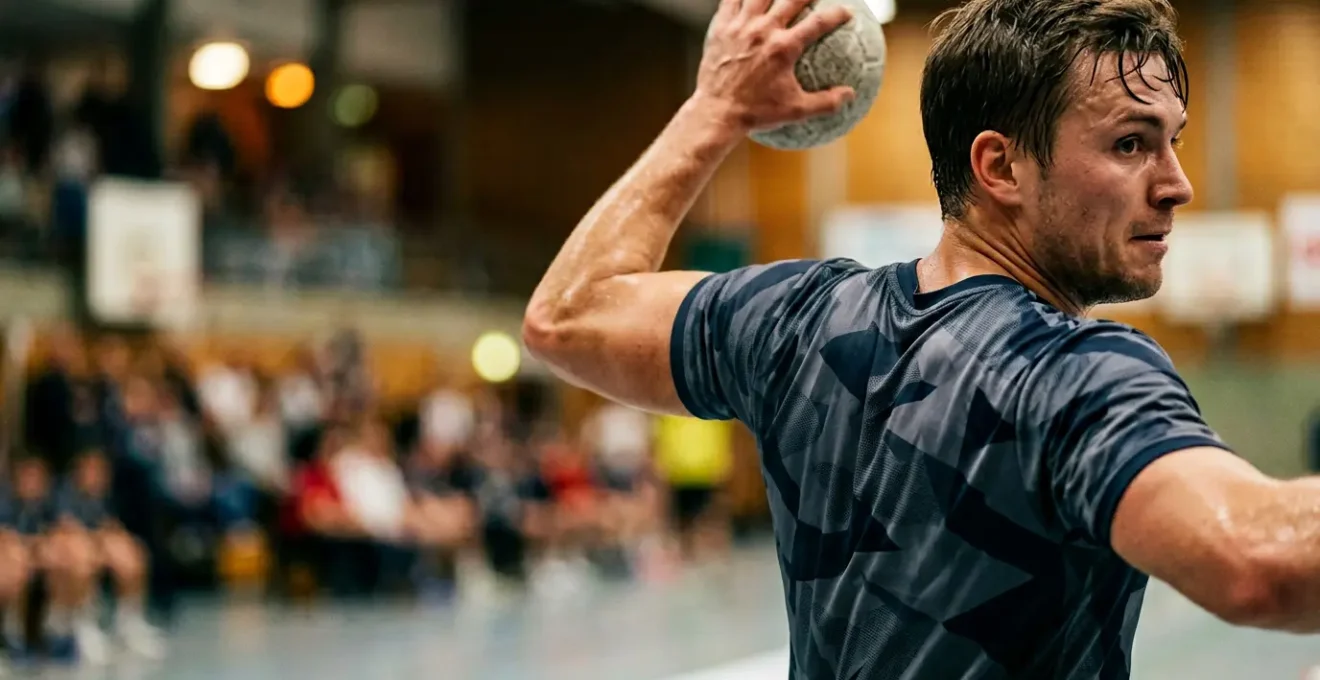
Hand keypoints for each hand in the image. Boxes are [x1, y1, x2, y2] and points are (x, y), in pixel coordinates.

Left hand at [694, 0, 856, 132]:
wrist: (716, 112)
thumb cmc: (756, 113)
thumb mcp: (795, 110)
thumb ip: (825, 102)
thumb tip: (849, 95)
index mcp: (784, 48)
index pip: (818, 22)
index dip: (836, 14)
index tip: (846, 12)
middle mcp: (764, 30)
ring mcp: (741, 26)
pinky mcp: (721, 28)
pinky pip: (731, 0)